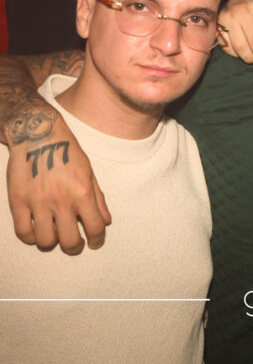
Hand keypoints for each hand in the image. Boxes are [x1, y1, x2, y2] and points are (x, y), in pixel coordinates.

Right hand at [6, 114, 110, 253]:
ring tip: (55, 234)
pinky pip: (23, 232)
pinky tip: (38, 230)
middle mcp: (61, 200)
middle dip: (75, 247)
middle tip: (75, 243)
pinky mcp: (18, 201)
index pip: (95, 228)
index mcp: (82, 192)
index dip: (97, 240)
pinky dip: (31, 237)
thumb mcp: (89, 171)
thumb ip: (98, 198)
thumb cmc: (68, 151)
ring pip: (45, 241)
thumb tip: (106, 221)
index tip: (94, 242)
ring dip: (53, 242)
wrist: (38, 134)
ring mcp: (38, 201)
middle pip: (70, 241)